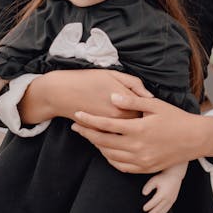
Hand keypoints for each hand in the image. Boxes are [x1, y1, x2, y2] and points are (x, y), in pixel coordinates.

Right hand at [18, 68, 152, 124]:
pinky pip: (114, 138)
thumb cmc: (89, 79)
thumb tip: (150, 96)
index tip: (148, 108)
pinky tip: (117, 130)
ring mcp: (109, 126)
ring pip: (127, 132)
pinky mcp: (100, 133)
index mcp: (126, 100)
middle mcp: (119, 115)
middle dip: (141, 121)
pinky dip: (117, 135)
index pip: (146, 109)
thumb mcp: (114, 74)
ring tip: (128, 123)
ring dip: (130, 130)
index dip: (147, 108)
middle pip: (139, 123)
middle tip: (140, 118)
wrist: (62, 91)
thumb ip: (134, 84)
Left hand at [71, 92, 212, 172]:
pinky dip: (109, 158)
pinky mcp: (145, 169)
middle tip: (75, 126)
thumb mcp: (155, 105)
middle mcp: (138, 147)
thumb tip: (112, 97)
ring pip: (110, 155)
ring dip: (97, 146)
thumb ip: (132, 102)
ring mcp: (141, 161)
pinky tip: (105, 150)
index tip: (77, 114)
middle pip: (103, 141)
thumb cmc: (175, 118)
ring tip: (89, 136)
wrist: (194, 139)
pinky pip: (121, 166)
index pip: (106, 125)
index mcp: (139, 129)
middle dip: (86, 133)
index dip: (89, 120)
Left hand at [142, 162, 185, 212]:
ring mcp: (171, 200)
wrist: (174, 175)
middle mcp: (167, 198)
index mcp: (162, 194)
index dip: (148, 207)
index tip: (144, 209)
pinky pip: (168, 208)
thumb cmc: (163, 177)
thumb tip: (143, 194)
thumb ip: (148, 187)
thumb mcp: (154, 180)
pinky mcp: (173, 200)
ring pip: (164, 210)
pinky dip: (164, 212)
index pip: (153, 203)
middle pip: (159, 208)